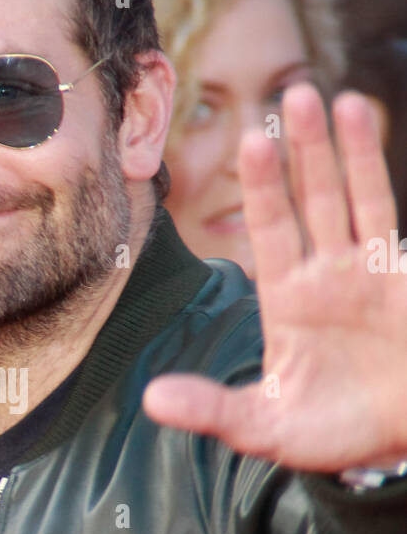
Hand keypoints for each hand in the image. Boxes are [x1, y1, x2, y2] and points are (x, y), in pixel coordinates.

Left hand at [143, 85, 406, 470]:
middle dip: (305, 150)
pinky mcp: (404, 282)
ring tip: (337, 100)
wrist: (397, 441)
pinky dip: (384, 184)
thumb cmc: (331, 432)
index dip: (265, 187)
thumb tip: (151, 399)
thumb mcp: (264, 427)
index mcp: (288, 299)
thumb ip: (212, 408)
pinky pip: (392, 224)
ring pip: (358, 199)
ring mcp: (371, 274)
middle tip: (293, 93)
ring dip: (350, 151)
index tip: (253, 140)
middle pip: (314, 199)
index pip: (271, 229)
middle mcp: (328, 275)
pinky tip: (379, 140)